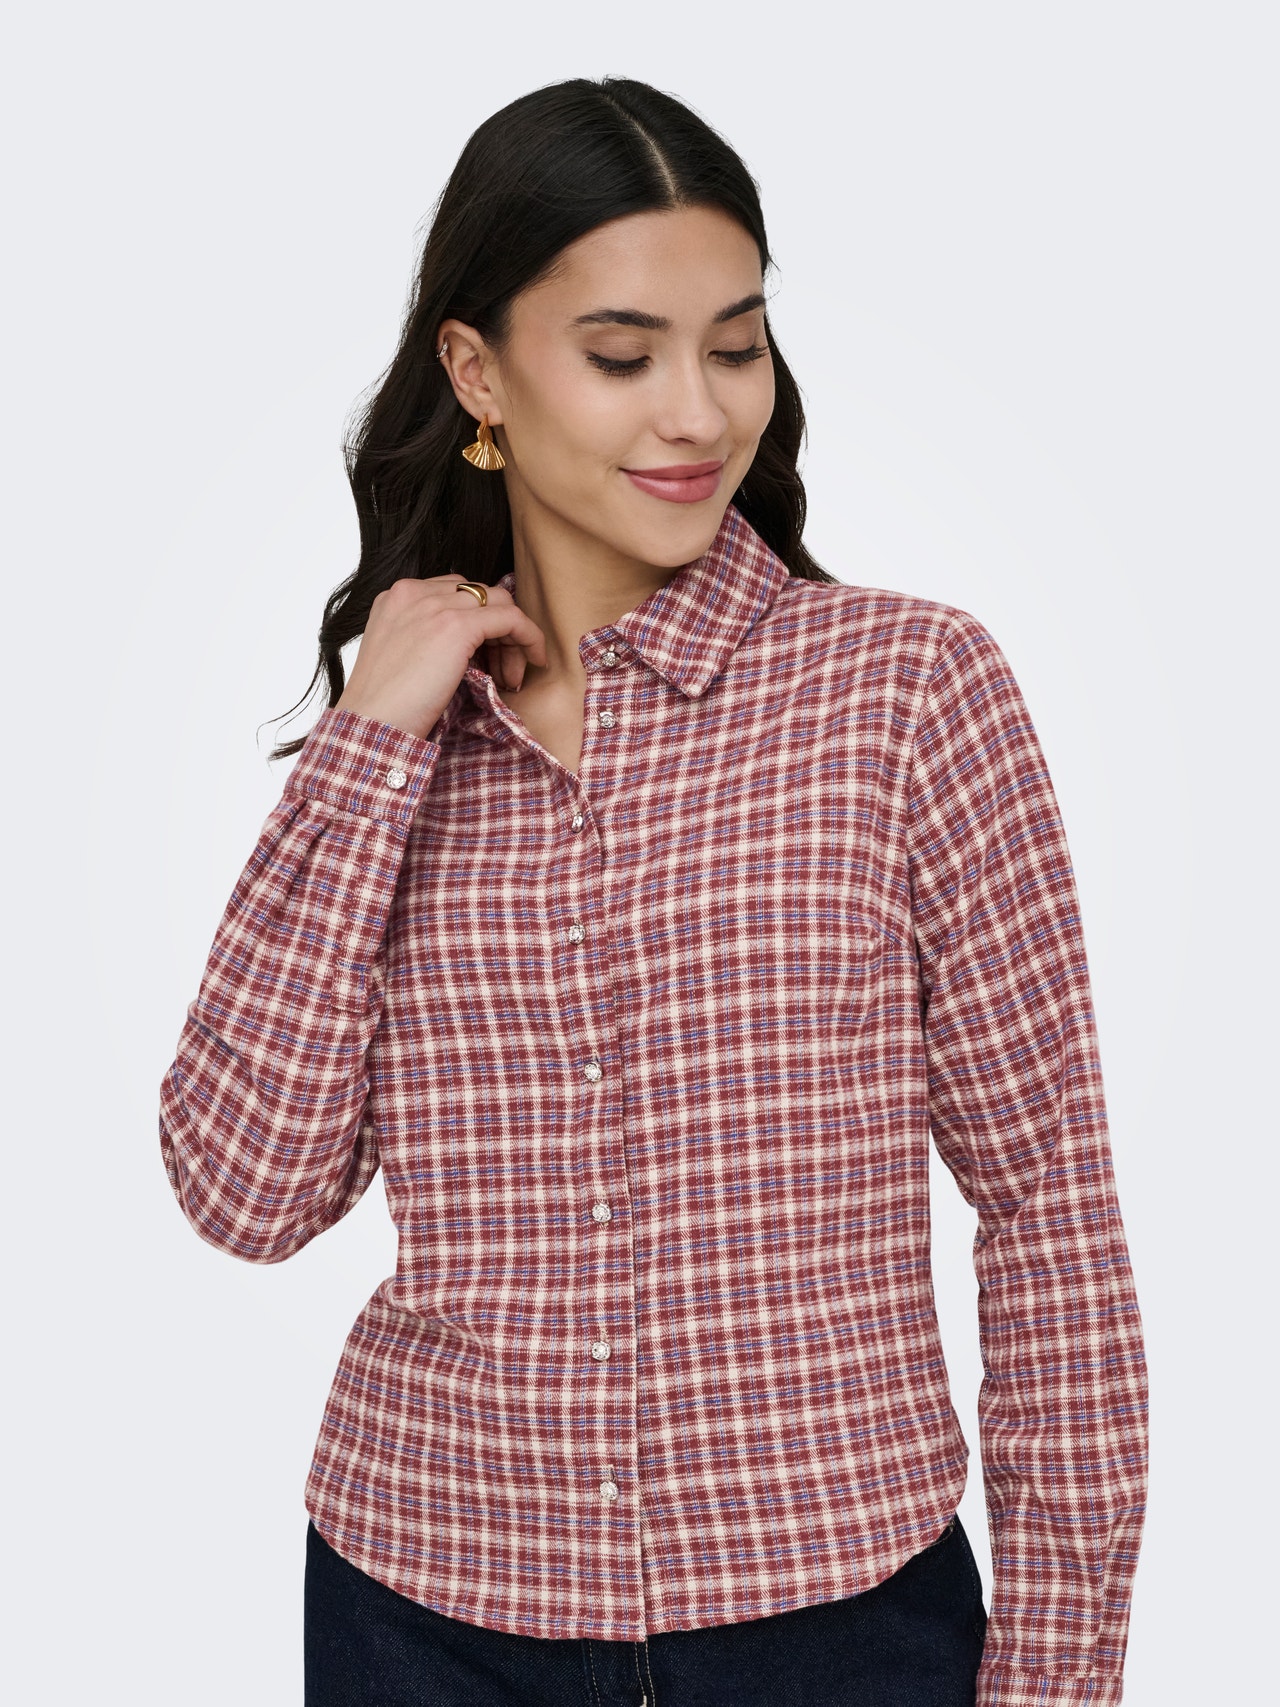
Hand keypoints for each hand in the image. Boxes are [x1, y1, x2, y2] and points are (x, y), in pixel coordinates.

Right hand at [335, 574, 546, 740]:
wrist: (372, 724)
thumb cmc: (385, 706)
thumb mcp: (401, 656)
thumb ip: (428, 636)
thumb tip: (472, 645)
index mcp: (397, 596)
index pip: (454, 592)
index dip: (478, 623)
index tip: (487, 659)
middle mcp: (415, 592)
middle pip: (478, 594)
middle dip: (498, 631)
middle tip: (504, 672)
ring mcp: (435, 605)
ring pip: (499, 603)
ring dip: (513, 638)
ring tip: (511, 677)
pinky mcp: (457, 625)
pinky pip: (512, 618)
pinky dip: (529, 636)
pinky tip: (535, 660)